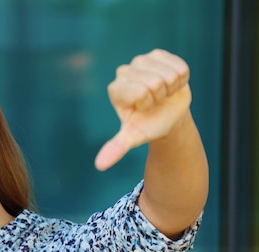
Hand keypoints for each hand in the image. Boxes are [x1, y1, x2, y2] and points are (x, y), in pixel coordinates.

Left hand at [95, 49, 191, 170]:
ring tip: (162, 93)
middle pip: (155, 82)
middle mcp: (124, 71)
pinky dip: (181, 78)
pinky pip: (179, 67)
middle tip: (155, 101)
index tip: (144, 108)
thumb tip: (100, 166)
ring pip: (168, 74)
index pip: (140, 92)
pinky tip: (171, 84)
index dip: (148, 103)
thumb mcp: (133, 137)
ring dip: (171, 88)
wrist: (166, 114)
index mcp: (115, 89)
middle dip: (160, 96)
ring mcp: (141, 60)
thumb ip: (116, 148)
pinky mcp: (158, 54)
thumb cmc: (147, 125)